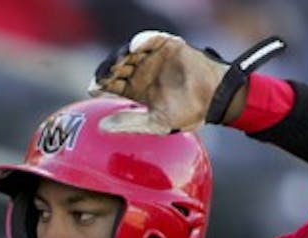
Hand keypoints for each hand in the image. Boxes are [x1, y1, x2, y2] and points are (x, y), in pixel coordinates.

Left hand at [88, 30, 227, 133]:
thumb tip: (101, 127)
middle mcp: (140, 72)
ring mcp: (152, 57)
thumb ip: (130, 123)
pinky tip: (135, 47)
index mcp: (134, 90)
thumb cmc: (188, 113)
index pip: (110, 84)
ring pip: (129, 52)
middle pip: (116, 66)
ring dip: (121, 55)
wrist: (214, 99)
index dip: (100, 84)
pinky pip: (150, 39)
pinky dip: (141, 41)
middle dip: (108, 69)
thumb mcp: (156, 123)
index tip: (93, 87)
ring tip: (118, 62)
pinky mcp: (167, 45)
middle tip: (105, 75)